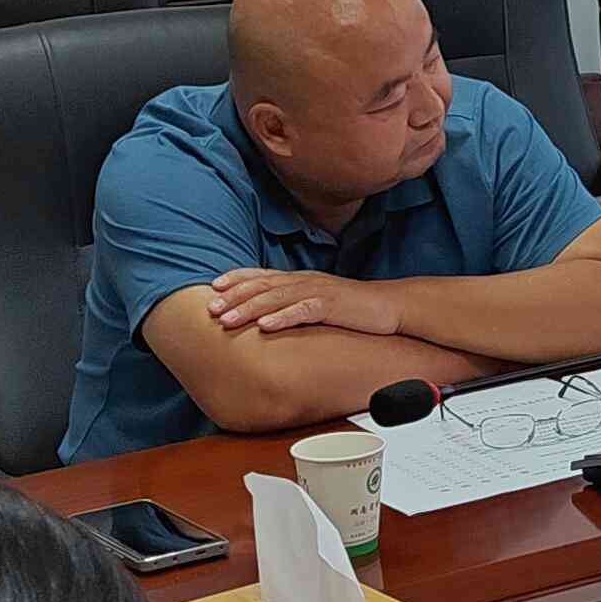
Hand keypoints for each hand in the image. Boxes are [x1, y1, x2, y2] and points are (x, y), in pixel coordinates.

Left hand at [207, 268, 400, 338]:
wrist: (390, 307)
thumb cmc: (352, 308)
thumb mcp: (318, 302)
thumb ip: (294, 304)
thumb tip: (268, 316)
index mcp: (300, 279)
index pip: (262, 274)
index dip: (237, 278)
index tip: (213, 288)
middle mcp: (305, 281)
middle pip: (263, 285)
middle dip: (235, 296)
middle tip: (211, 308)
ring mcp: (318, 292)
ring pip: (277, 297)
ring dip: (250, 308)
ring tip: (228, 320)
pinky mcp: (333, 306)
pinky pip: (304, 311)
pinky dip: (283, 317)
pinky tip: (266, 327)